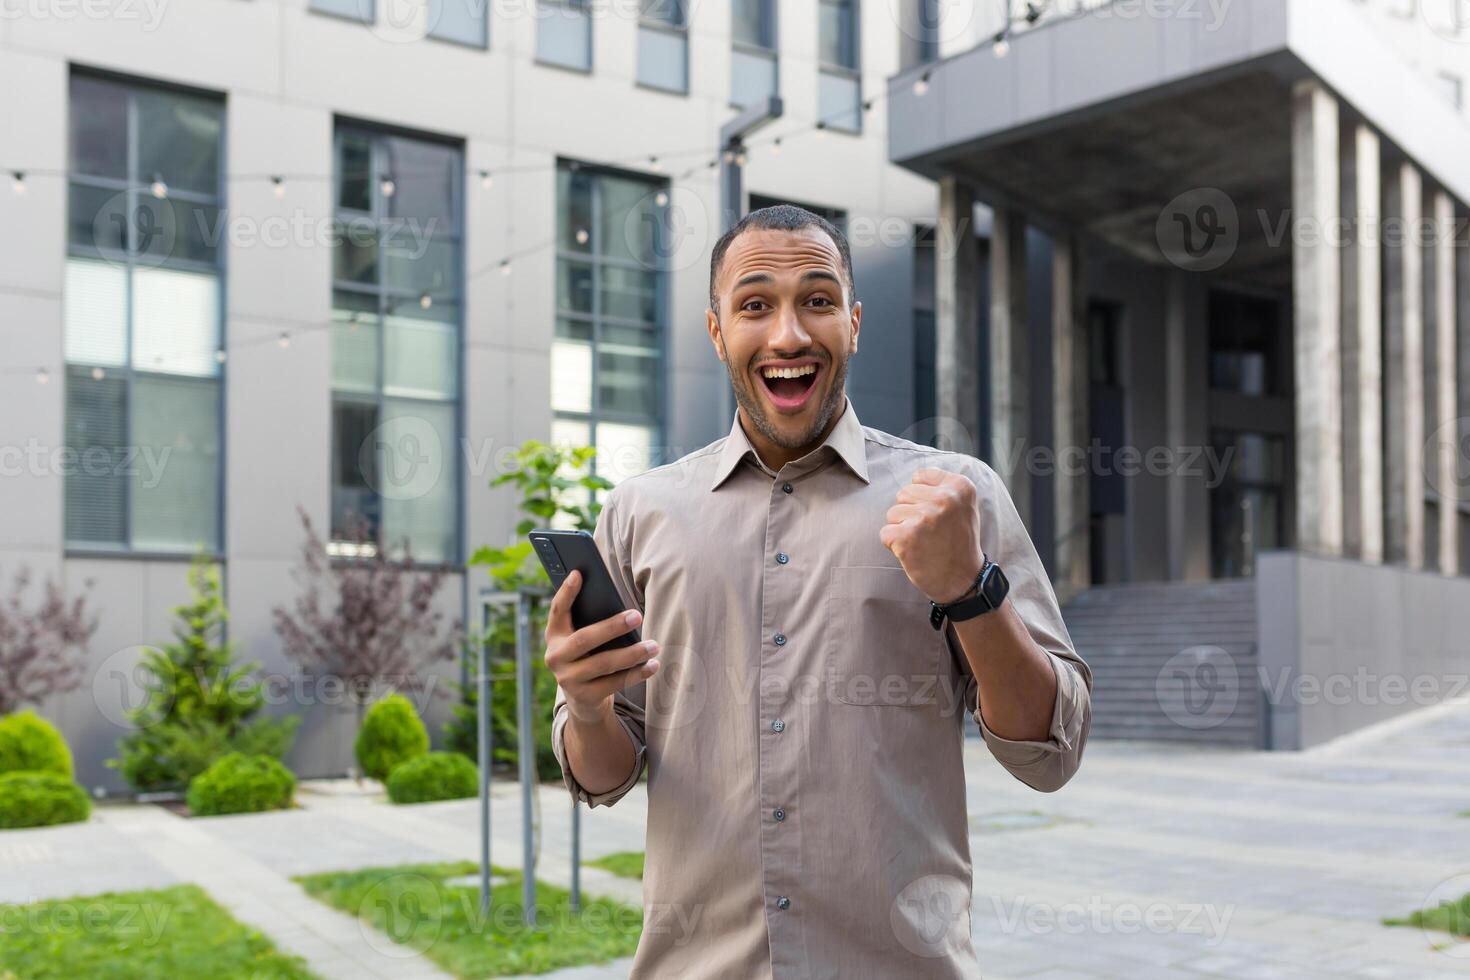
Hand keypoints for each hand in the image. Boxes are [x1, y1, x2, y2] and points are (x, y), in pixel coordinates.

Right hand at [544, 570, 659, 723]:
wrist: (583, 701)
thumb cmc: (589, 658)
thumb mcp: (583, 640)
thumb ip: (591, 623)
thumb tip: (621, 607)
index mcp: (554, 636)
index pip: (558, 610)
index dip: (566, 592)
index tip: (578, 574)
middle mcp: (555, 657)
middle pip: (584, 639)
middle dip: (612, 626)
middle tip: (638, 615)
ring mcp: (567, 679)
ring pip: (603, 664)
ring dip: (632, 654)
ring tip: (654, 645)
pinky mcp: (584, 697)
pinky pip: (614, 683)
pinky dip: (636, 673)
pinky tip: (652, 665)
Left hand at [880, 467, 984, 603]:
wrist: (964, 581)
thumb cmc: (958, 543)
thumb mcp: (962, 507)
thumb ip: (942, 488)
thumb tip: (914, 478)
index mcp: (960, 486)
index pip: (920, 476)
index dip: (922, 497)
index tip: (937, 515)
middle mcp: (943, 498)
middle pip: (904, 494)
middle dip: (911, 513)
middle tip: (931, 533)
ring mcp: (924, 517)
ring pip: (893, 513)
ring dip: (903, 529)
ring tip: (924, 542)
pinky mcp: (906, 537)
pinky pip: (885, 533)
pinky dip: (895, 545)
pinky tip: (914, 553)